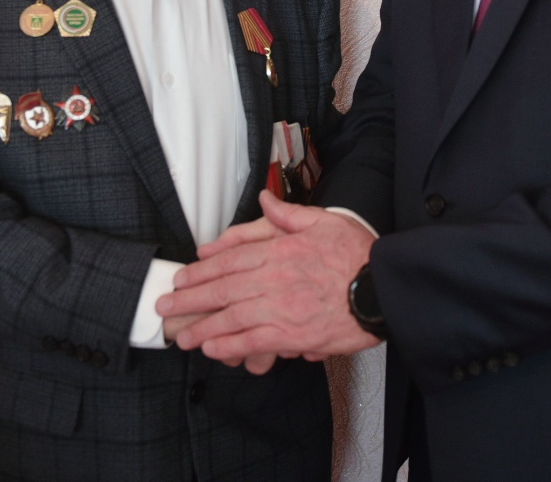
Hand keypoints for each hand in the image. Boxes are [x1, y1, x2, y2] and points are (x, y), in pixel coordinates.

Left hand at [159, 190, 381, 365]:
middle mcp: (274, 278)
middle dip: (190, 299)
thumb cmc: (357, 254)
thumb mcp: (324, 221)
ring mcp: (281, 307)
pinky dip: (229, 346)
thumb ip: (289, 214)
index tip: (183, 277)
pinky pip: (253, 341)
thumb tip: (265, 200)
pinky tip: (212, 349)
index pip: (231, 259)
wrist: (384, 287)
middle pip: (222, 288)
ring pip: (231, 317)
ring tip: (182, 335)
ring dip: (203, 327)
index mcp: (280, 249)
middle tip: (166, 306)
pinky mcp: (292, 333)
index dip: (202, 269)